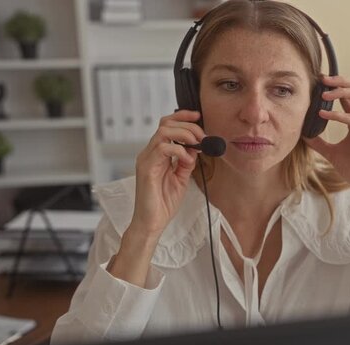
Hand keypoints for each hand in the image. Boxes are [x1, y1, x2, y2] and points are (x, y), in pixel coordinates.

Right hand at [129, 110, 204, 240]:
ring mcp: (146, 159)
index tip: (198, 116)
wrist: (152, 223)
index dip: (182, 117)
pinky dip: (179, 151)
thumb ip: (186, 162)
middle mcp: (149, 153)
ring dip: (184, 135)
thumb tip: (195, 148)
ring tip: (196, 146)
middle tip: (203, 137)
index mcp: (156, 154)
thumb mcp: (181, 178)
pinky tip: (187, 160)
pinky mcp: (146, 168)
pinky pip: (162, 149)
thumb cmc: (163, 203)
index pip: (166, 125)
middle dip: (188, 126)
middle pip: (166, 124)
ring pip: (163, 132)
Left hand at [304, 75, 349, 192]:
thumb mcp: (330, 151)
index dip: (337, 86)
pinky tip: (323, 115)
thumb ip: (318, 141)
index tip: (320, 81)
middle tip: (322, 80)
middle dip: (341, 81)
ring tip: (323, 95)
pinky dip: (338, 115)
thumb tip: (302, 135)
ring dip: (341, 91)